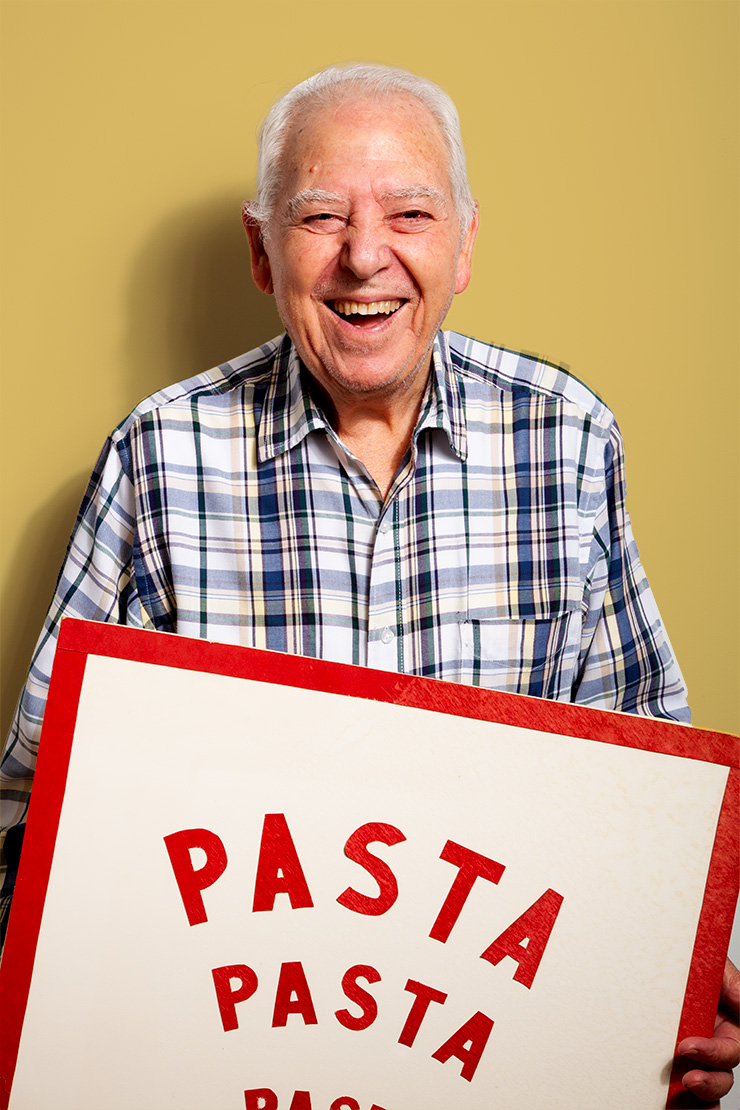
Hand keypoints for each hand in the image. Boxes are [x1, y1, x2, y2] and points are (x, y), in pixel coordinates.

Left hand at [678, 957, 738, 1105]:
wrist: (653, 960)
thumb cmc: (686, 964)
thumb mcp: (709, 966)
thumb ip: (731, 983)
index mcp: (725, 1025)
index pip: (730, 1050)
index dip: (713, 1054)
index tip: (687, 1047)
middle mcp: (712, 1044)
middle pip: (722, 1077)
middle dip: (709, 1083)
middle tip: (687, 1079)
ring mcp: (692, 1058)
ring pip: (706, 1090)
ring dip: (697, 1097)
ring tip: (677, 1095)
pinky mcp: (673, 1066)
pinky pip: (683, 1095)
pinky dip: (683, 1104)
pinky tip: (671, 1105)